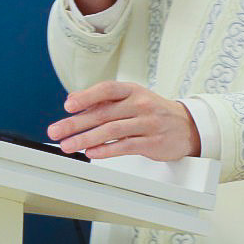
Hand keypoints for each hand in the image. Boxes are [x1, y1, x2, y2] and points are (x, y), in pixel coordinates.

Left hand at [48, 80, 200, 160]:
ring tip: (68, 145)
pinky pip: (125, 146)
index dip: (86, 97)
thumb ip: (104, 100)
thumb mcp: (131, 98)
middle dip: (75, 123)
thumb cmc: (152, 111)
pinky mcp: (152, 142)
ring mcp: (147, 123)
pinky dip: (106, 150)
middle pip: (103, 113)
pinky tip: (91, 153)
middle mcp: (139, 104)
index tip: (68, 105)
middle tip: (56, 131)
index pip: (106, 90)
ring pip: (111, 131)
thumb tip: (74, 99)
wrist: (187, 126)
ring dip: (86, 139)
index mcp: (132, 90)